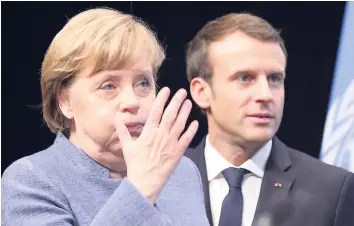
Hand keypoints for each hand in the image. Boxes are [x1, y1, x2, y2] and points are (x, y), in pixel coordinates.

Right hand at [114, 87, 198, 203]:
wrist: (145, 182)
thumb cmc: (135, 164)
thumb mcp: (127, 147)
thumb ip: (123, 131)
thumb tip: (116, 118)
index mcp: (148, 133)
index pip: (156, 111)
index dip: (162, 99)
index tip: (167, 90)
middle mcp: (161, 136)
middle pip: (170, 114)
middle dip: (176, 101)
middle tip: (182, 91)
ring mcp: (170, 144)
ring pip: (180, 124)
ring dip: (185, 112)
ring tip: (188, 102)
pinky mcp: (178, 152)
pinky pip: (186, 139)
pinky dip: (191, 130)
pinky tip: (195, 122)